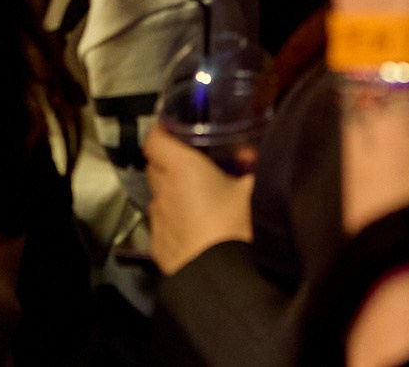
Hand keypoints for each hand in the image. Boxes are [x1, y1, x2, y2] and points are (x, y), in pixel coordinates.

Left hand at [145, 124, 255, 273]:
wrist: (221, 280)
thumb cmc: (236, 227)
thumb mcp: (253, 190)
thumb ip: (252, 167)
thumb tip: (252, 154)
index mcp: (182, 168)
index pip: (154, 139)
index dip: (162, 131)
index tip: (176, 128)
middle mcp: (162, 191)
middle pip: (154, 166)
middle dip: (169, 161)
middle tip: (193, 161)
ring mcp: (157, 221)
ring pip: (158, 196)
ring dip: (171, 191)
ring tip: (196, 197)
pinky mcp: (157, 247)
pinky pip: (161, 224)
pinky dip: (173, 219)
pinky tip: (194, 227)